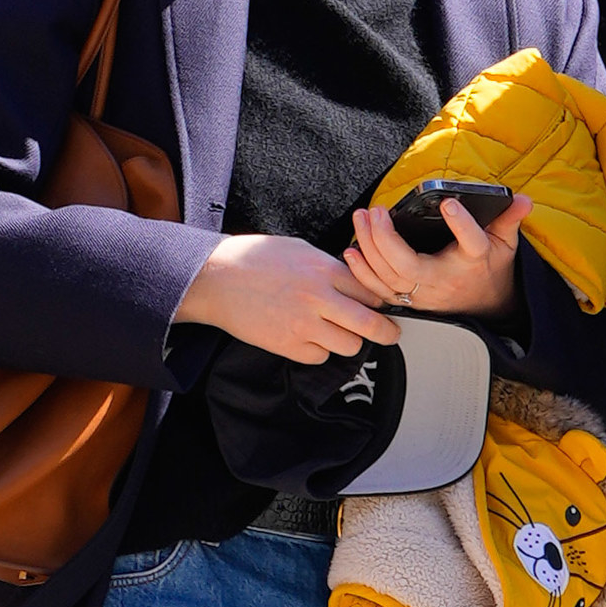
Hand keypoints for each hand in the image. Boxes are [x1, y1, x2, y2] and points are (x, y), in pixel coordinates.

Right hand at [171, 234, 399, 362]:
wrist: (215, 279)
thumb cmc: (253, 259)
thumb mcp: (299, 250)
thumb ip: (330, 267)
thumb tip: (356, 283)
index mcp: (324, 270)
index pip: (371, 293)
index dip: (380, 302)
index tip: (382, 307)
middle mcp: (318, 299)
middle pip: (370, 326)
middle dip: (386, 333)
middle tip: (390, 334)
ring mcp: (303, 325)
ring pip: (349, 346)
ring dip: (347, 341)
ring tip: (336, 331)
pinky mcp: (287, 346)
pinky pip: (319, 357)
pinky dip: (318, 350)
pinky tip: (307, 336)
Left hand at [342, 189, 531, 319]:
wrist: (484, 306)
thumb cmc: (489, 269)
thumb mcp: (505, 244)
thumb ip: (510, 220)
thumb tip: (524, 200)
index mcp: (473, 262)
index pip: (472, 243)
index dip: (461, 224)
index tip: (449, 204)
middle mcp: (444, 280)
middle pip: (408, 266)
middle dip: (386, 239)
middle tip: (377, 211)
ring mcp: (424, 293)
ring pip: (388, 276)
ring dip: (369, 247)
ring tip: (362, 218)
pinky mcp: (409, 300)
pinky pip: (379, 290)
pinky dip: (362, 272)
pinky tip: (351, 250)